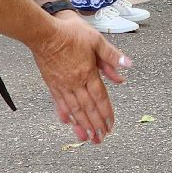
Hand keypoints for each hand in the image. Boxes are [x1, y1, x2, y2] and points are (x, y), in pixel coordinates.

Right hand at [31, 12, 130, 143]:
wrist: (43, 33)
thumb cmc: (70, 33)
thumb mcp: (96, 40)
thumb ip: (111, 55)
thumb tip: (128, 65)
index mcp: (88, 73)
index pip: (100, 98)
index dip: (106, 113)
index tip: (110, 125)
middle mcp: (75, 83)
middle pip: (87, 108)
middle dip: (95, 125)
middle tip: (100, 139)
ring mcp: (62, 84)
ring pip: (73, 109)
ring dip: (81, 125)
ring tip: (86, 138)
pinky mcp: (51, 83)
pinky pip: (58, 102)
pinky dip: (63, 113)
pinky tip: (66, 122)